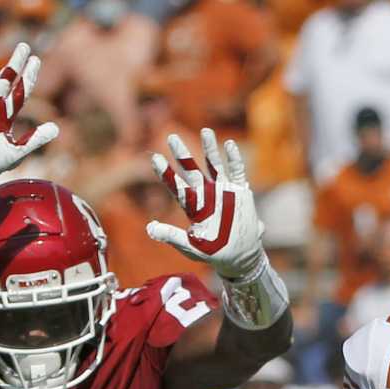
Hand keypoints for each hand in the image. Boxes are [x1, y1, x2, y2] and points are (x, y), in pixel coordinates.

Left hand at [146, 128, 265, 279]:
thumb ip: (172, 237)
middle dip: (183, 155)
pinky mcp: (240, 193)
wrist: (240, 257)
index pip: (177, 186)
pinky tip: (229, 145)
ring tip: (205, 130)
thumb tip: (149, 228)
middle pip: (192, 170)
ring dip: (210, 149)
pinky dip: (234, 159)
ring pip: (215, 165)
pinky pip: (237, 172)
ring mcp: (224, 192)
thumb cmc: (214, 253)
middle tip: (171, 137)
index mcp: (194, 206)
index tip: (154, 158)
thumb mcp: (191, 247)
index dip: (166, 173)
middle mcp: (207, 194)